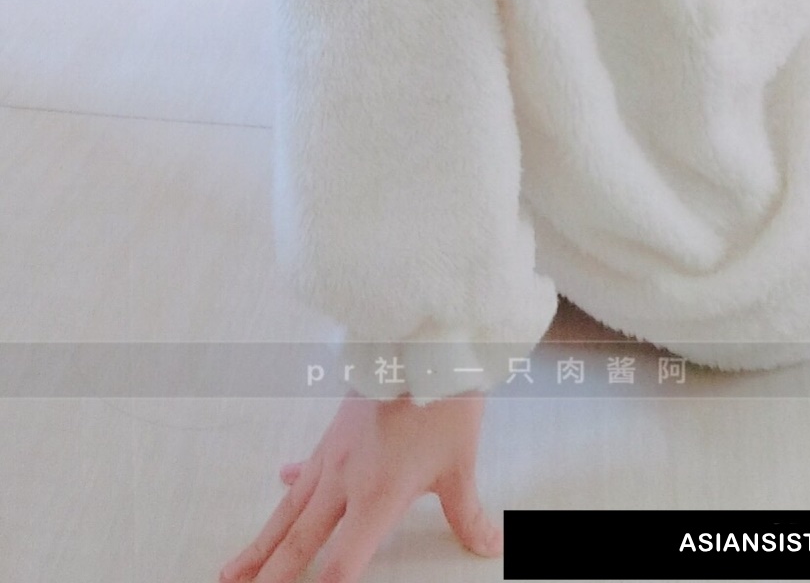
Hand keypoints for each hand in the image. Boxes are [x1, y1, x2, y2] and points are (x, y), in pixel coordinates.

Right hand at [217, 388, 500, 580]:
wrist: (422, 340)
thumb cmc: (442, 400)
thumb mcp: (460, 464)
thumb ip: (468, 513)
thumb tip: (489, 545)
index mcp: (377, 496)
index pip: (342, 562)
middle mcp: (345, 481)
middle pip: (298, 541)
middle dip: (267, 575)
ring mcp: (333, 455)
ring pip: (287, 511)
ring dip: (259, 543)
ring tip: (232, 569)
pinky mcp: (334, 432)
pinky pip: (304, 470)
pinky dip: (289, 485)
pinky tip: (280, 482)